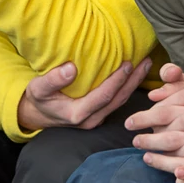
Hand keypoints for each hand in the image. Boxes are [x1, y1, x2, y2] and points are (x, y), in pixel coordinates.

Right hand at [15, 59, 150, 131]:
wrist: (37, 115)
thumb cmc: (38, 99)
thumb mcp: (38, 88)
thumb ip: (53, 80)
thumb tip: (70, 68)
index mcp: (78, 113)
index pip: (104, 96)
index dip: (117, 80)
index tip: (128, 64)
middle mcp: (90, 120)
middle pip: (118, 100)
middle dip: (134, 81)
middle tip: (146, 62)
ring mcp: (96, 120)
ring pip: (120, 102)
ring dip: (134, 84)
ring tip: (145, 66)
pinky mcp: (98, 116)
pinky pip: (116, 103)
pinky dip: (126, 89)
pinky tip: (133, 76)